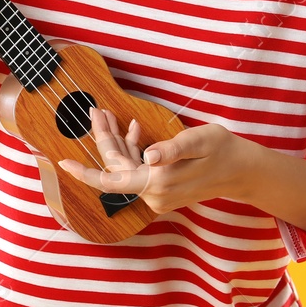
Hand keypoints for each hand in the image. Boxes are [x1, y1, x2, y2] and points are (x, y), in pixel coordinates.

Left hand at [56, 107, 263, 214]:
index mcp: (158, 182)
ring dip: (118, 142)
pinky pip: (138, 171)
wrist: (242, 170)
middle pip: (117, 168)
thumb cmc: (223, 150)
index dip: (85, 173)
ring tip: (110, 115)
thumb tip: (149, 156)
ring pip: (126, 168)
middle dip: (105, 139)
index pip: (112, 181)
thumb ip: (172, 149)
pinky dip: (133, 150)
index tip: (63, 163)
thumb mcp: (199, 141)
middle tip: (97, 111)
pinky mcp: (163, 191)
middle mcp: (154, 194)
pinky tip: (135, 131)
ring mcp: (158, 195)